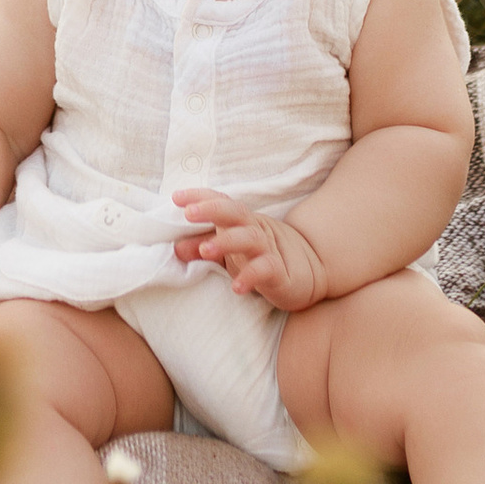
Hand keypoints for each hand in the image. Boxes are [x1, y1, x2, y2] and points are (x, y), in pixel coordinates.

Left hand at [171, 187, 330, 311]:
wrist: (309, 273)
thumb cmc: (260, 258)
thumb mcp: (229, 253)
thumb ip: (204, 248)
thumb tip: (175, 248)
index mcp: (240, 221)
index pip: (220, 202)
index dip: (200, 197)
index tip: (176, 197)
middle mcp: (254, 230)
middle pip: (234, 212)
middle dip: (211, 209)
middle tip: (188, 213)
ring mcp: (268, 250)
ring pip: (249, 238)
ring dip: (226, 242)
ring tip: (205, 251)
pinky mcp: (280, 273)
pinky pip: (266, 270)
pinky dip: (251, 276)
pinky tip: (237, 286)